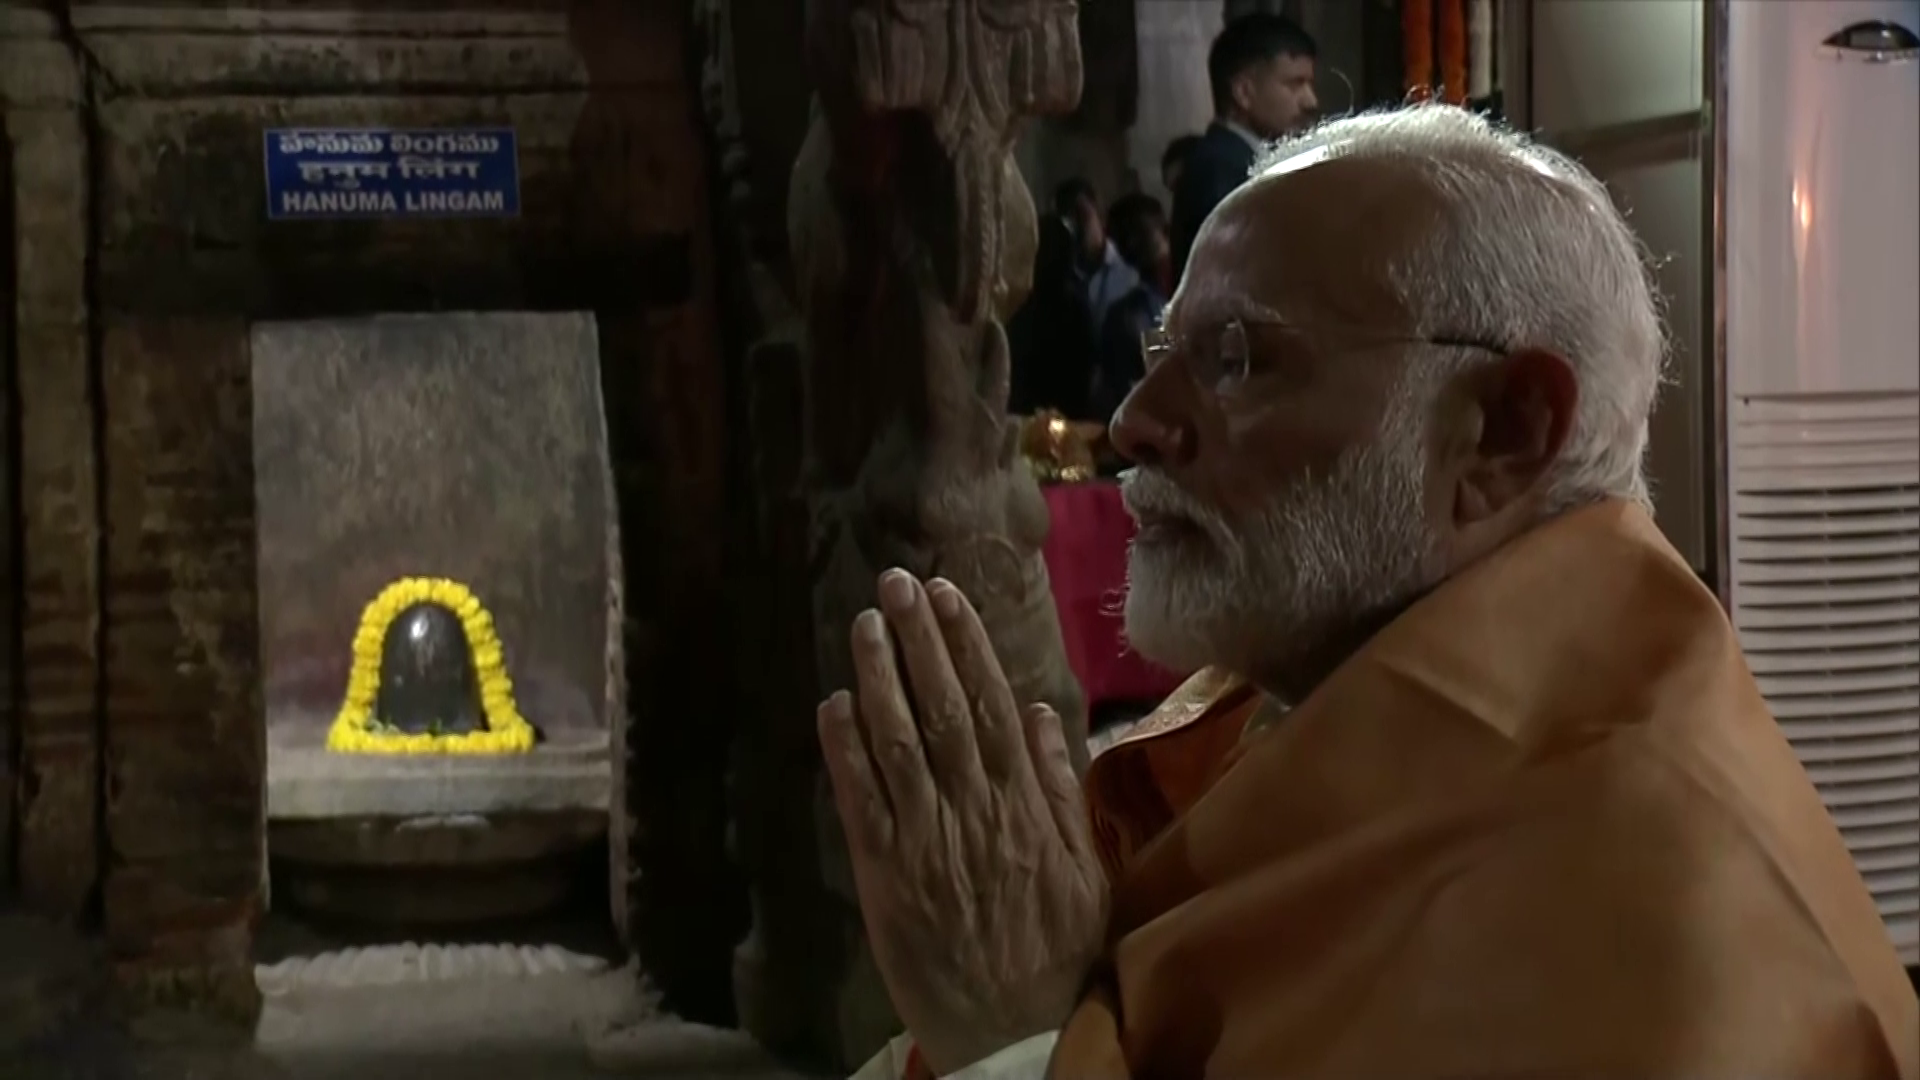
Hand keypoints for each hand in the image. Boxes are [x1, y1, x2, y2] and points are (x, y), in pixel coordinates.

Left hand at [818, 569, 1107, 1075]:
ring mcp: (929, 841)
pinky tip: (833, 703)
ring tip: (863, 622)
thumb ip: (1060, 789)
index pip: (991, 704)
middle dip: (919, 639)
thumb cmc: (1057, 951)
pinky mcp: (887, 875)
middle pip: (942, 707)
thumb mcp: (1083, 868)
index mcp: (1027, 804)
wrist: (1019, 1031)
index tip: (948, 594)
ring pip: (900, 741)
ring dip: (879, 675)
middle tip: (895, 582)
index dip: (966, 644)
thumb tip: (1040, 714)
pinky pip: (862, 800)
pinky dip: (846, 749)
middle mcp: (976, 810)